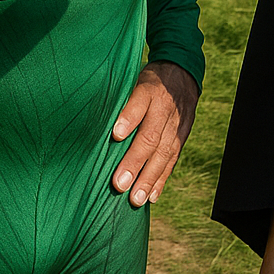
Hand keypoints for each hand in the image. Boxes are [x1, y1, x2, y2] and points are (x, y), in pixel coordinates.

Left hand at [110, 61, 199, 205]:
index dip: (128, 119)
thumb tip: (91, 120)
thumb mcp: (132, 78)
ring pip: (164, 153)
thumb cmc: (146, 81)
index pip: (139, 103)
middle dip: (135, 161)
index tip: (115, 135)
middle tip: (119, 184)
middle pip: (150, 136)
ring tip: (135, 199)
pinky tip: (151, 197)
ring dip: (149, 178)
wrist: (182, 74)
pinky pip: (173, 159)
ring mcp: (176, 124)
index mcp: (149, 90)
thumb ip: (118, 97)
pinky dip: (162, 179)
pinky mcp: (182, 136)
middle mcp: (164, 108)